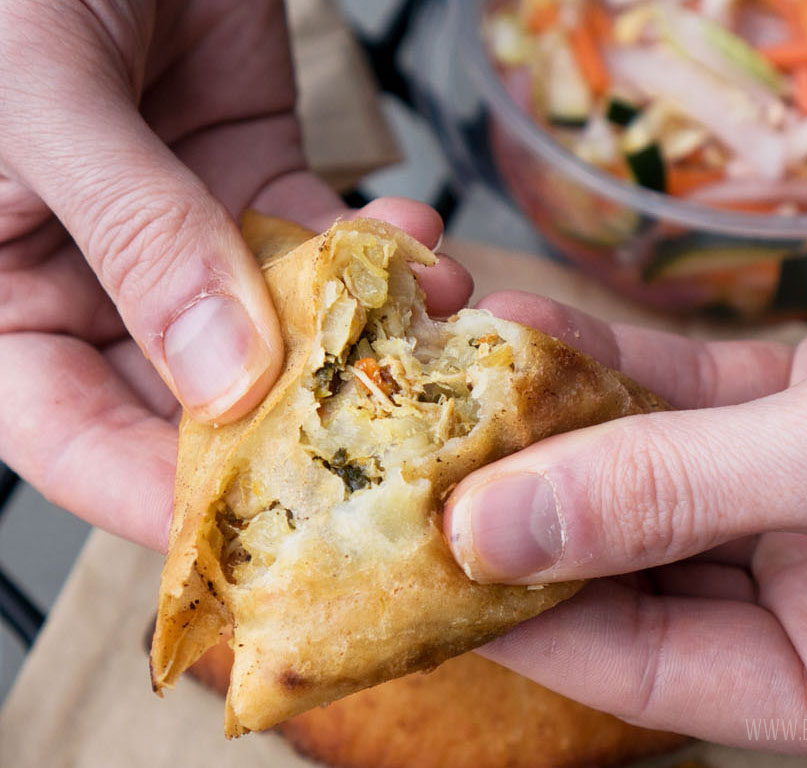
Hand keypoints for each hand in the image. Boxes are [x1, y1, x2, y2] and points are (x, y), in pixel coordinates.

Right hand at [0, 1, 470, 550]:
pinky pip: (322, 245)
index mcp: (0, 296)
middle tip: (388, 448)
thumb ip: (137, 237)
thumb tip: (226, 379)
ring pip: (277, 325)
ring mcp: (183, 234)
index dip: (156, 494)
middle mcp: (93, 280)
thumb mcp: (41, 102)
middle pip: (193, 397)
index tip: (259, 540)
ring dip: (357, 338)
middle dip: (295, 426)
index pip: (72, 433)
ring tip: (431, 333)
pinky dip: (375, 258)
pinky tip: (424, 254)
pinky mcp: (253, 177)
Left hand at [444, 158, 806, 763]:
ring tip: (457, 382)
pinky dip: (612, 371)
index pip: (651, 673)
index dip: (530, 618)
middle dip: (530, 512)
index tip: (425, 566)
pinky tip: (534, 332)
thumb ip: (676, 496)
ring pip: (651, 480)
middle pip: (638, 574)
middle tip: (419, 463)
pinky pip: (685, 406)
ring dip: (559, 428)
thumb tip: (496, 531)